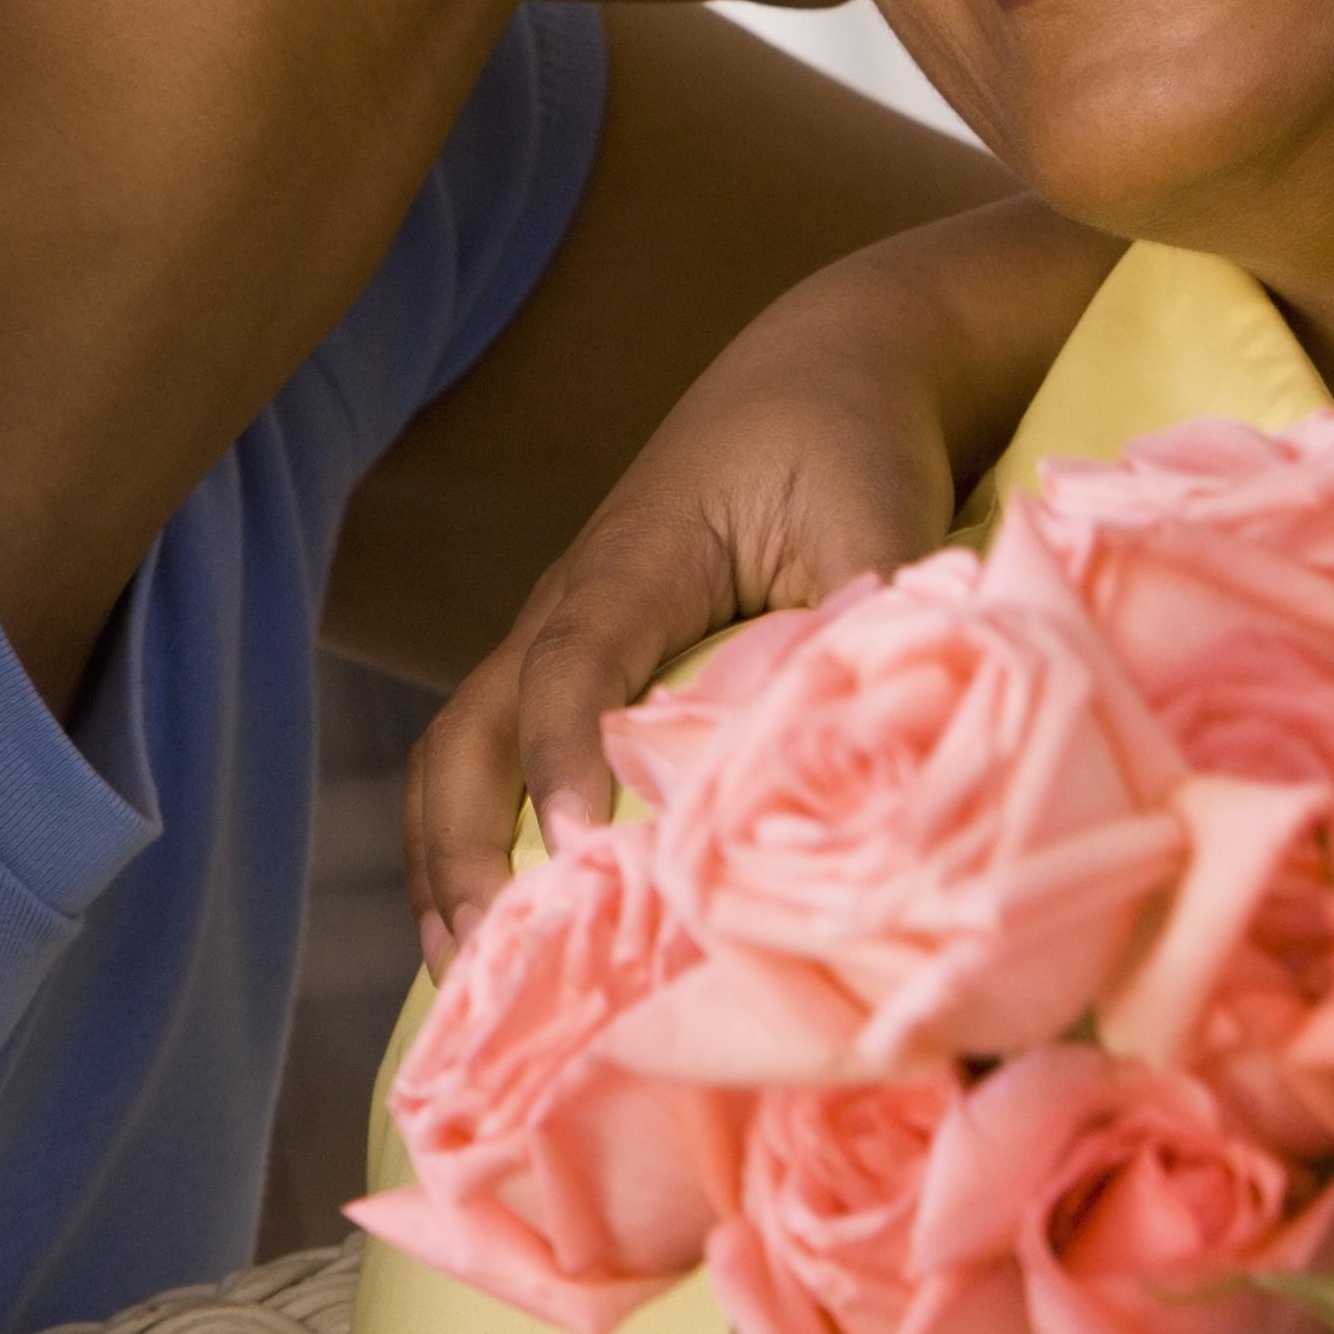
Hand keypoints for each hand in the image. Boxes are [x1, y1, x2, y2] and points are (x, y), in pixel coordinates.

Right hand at [406, 200, 1121, 964]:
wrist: (820, 368)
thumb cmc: (848, 438)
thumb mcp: (876, 513)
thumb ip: (872, 615)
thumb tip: (884, 741)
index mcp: (635, 561)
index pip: (571, 665)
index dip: (564, 755)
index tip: (581, 844)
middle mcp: (572, 601)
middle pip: (470, 725)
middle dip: (462, 840)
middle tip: (486, 953)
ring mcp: (563, 632)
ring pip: (463, 745)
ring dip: (449, 851)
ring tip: (462, 966)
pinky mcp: (584, 662)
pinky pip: (497, 749)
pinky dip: (482, 833)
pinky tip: (501, 920)